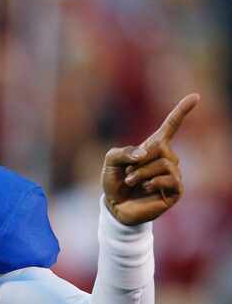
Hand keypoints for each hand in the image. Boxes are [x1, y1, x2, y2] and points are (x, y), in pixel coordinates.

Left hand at [102, 93, 199, 225]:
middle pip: (160, 147)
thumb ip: (122, 152)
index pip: (171, 126)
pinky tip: (145, 188)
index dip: (182, 111)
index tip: (195, 96)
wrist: (115, 207)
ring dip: (141, 173)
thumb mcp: (110, 162)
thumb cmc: (115, 182)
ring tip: (132, 182)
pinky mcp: (175, 190)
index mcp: (154, 147)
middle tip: (128, 173)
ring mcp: (173, 174)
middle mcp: (167, 158)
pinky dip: (151, 182)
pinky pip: (169, 178)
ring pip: (163, 164)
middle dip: (138, 160)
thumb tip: (145, 154)